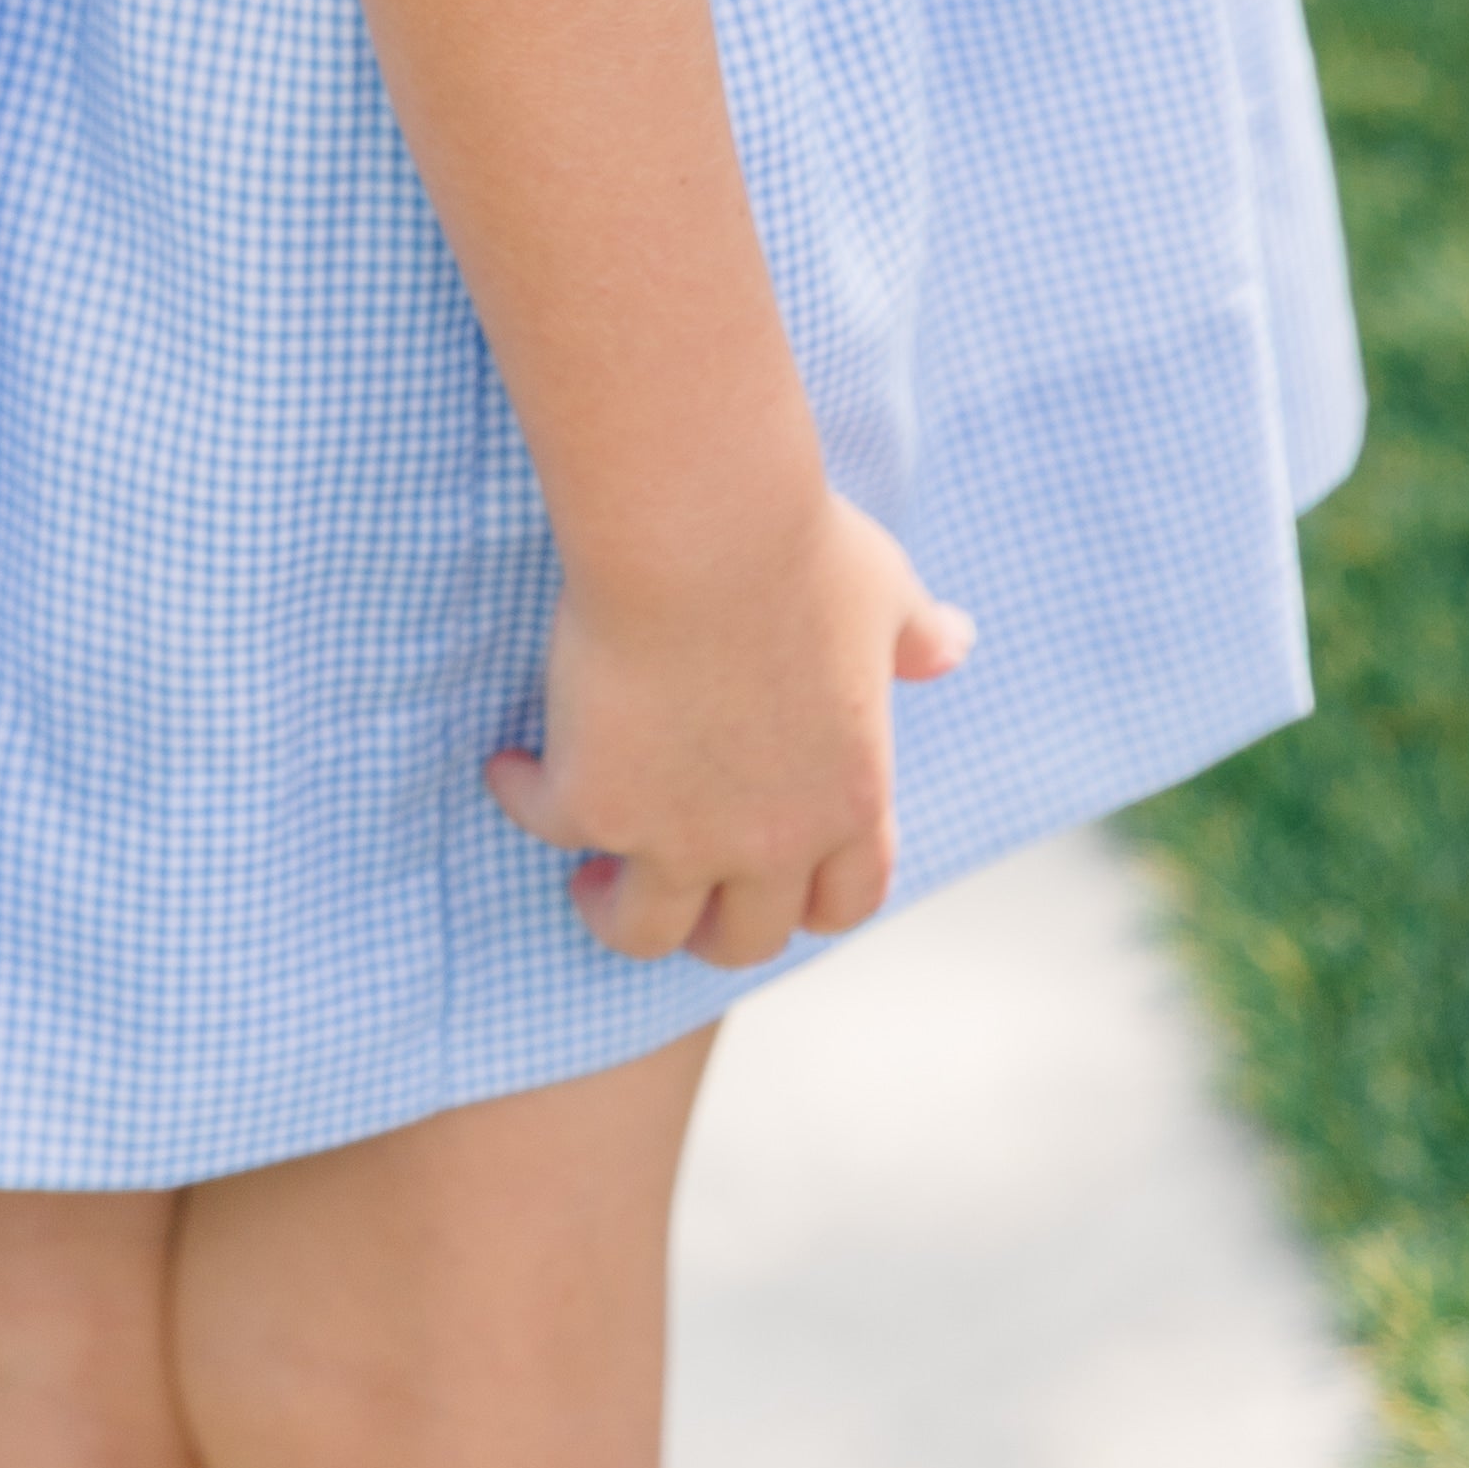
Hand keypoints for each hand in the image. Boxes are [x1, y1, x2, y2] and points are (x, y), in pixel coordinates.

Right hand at [483, 491, 973, 970]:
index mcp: (850, 798)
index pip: (845, 903)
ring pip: (641, 930)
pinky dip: (524, 799)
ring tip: (592, 877)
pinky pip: (545, 827)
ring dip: (614, 909)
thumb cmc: (797, 545)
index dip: (808, 899)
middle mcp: (770, 841)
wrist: (702, 527)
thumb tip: (956, 643)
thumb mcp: (883, 589)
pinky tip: (512, 769)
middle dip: (710, 924)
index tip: (772, 874)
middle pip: (741, 939)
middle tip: (674, 889)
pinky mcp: (594, 804)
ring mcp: (677, 835)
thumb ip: (918, 634)